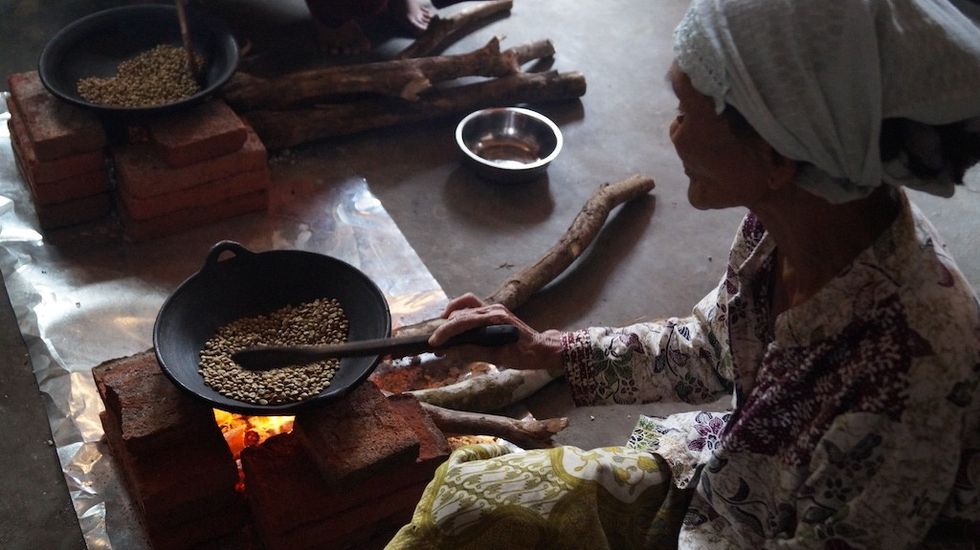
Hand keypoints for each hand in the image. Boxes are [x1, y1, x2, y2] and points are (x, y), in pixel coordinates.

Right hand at [429, 293, 564, 370]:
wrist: (542, 348)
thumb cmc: (525, 355)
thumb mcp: (499, 358)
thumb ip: (473, 353)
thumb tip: (450, 352)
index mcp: (495, 320)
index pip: (463, 321)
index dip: (445, 332)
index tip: (434, 343)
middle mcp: (493, 310)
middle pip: (461, 313)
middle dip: (445, 327)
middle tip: (436, 344)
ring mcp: (495, 308)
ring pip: (466, 306)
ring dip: (452, 316)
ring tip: (442, 331)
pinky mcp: (495, 311)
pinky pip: (473, 307)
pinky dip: (461, 313)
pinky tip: (456, 324)